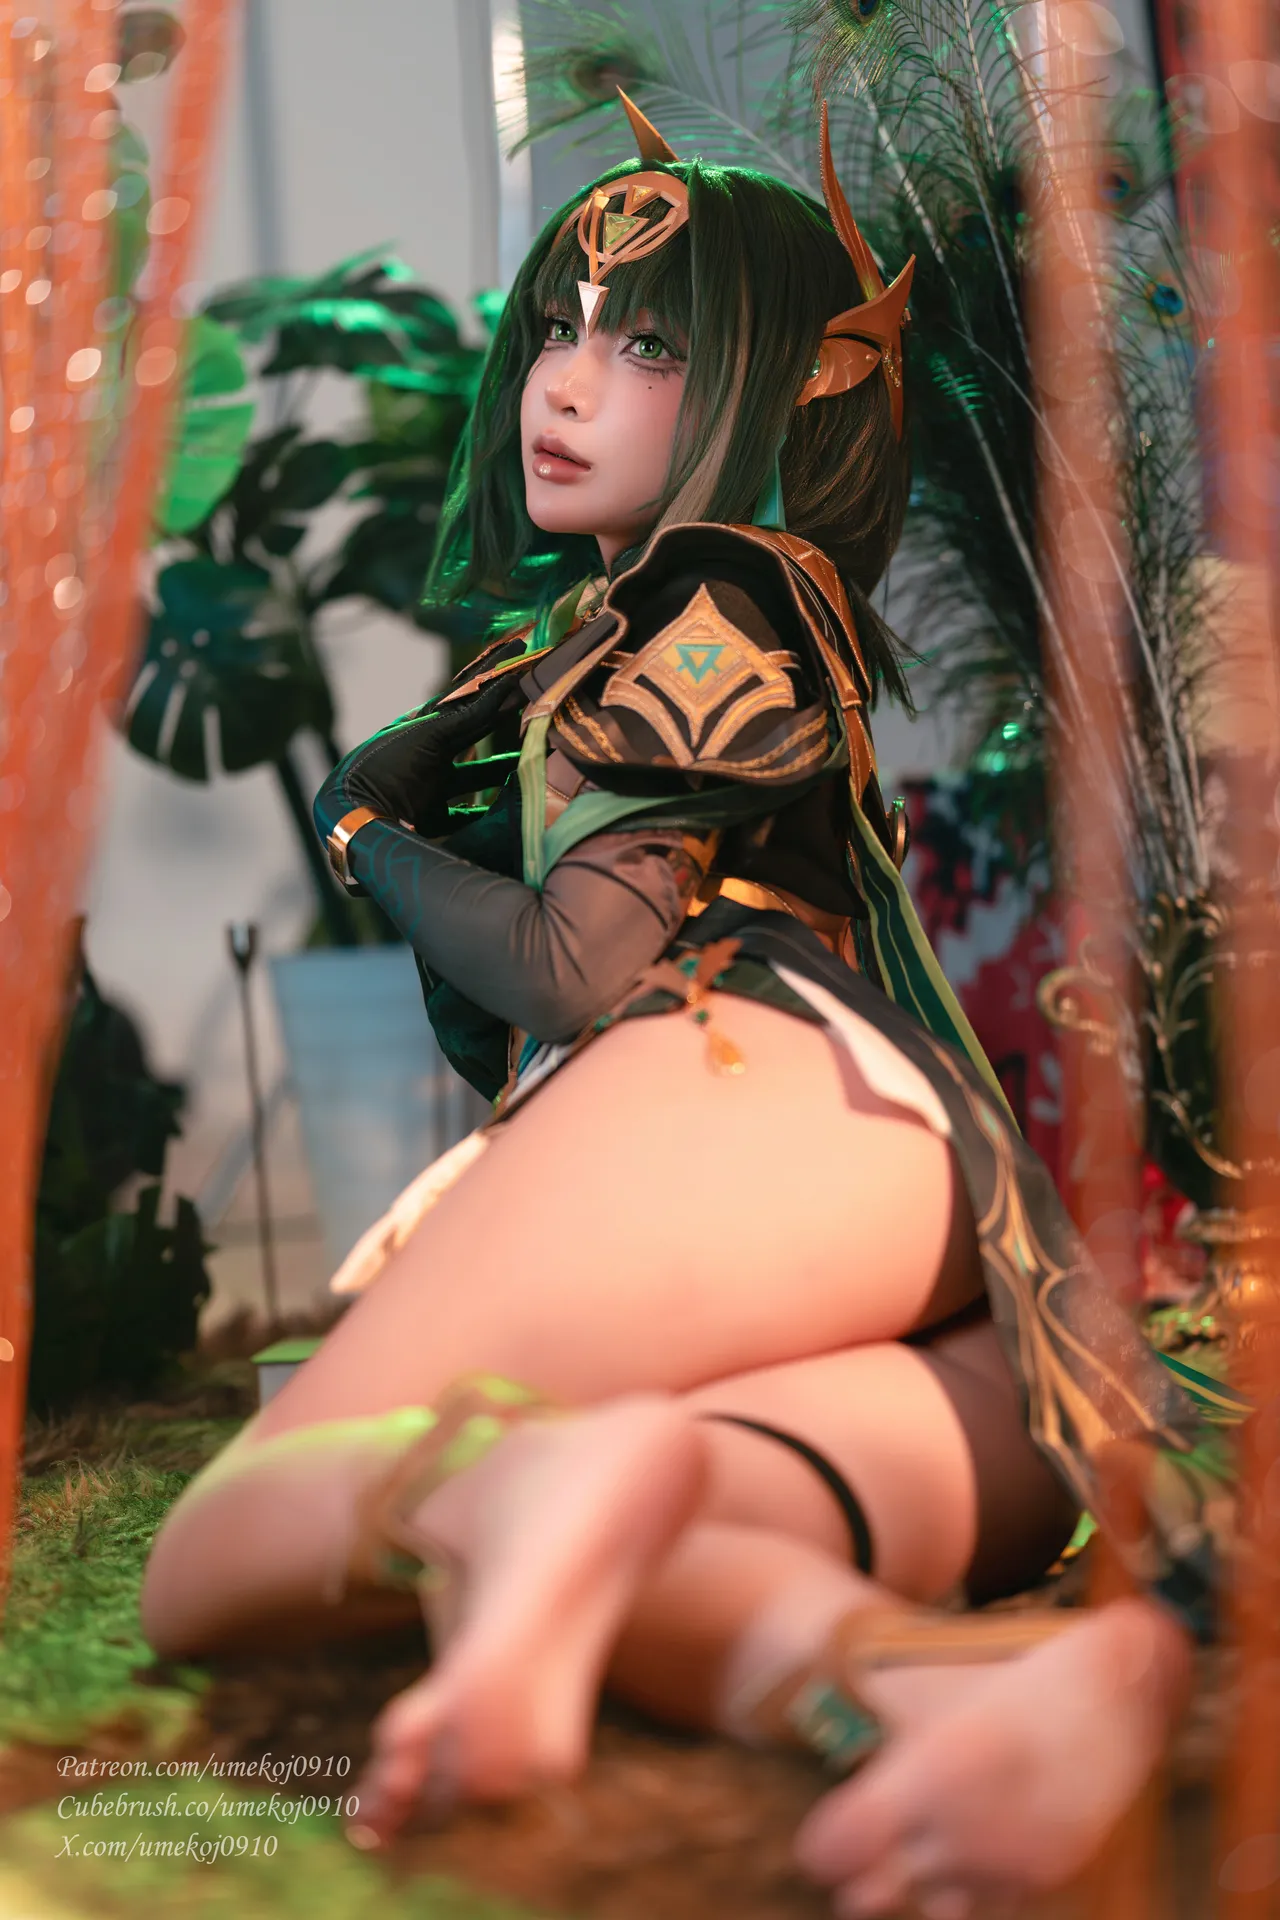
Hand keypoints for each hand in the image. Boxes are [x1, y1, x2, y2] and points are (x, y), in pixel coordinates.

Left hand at [316, 674, 518, 840]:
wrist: (355, 817)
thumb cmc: (386, 767)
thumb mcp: (429, 736)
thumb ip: (469, 716)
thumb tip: (507, 688)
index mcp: (424, 725)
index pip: (467, 694)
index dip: (494, 675)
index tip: (521, 652)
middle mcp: (427, 752)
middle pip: (475, 730)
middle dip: (504, 715)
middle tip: (538, 699)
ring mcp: (428, 785)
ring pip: (475, 774)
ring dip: (501, 769)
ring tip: (534, 761)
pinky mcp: (429, 817)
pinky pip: (463, 814)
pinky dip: (484, 813)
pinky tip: (505, 811)